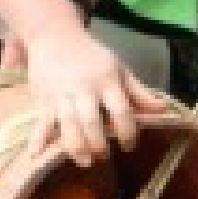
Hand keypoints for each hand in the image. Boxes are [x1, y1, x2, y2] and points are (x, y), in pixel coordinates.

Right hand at [1, 20, 163, 166]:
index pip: (121, 110)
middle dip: (98, 143)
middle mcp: (83, 89)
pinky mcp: (43, 100)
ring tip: (85, 161)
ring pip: (67, 125)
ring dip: (75, 146)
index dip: (128, 131)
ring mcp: (61, 95)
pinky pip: (41, 122)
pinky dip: (37, 139)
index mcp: (107, 81)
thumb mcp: (119, 69)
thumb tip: (162, 109)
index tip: (130, 145)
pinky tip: (35, 156)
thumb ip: (139, 92)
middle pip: (91, 121)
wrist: (54, 37)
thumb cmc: (92, 57)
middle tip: (104, 156)